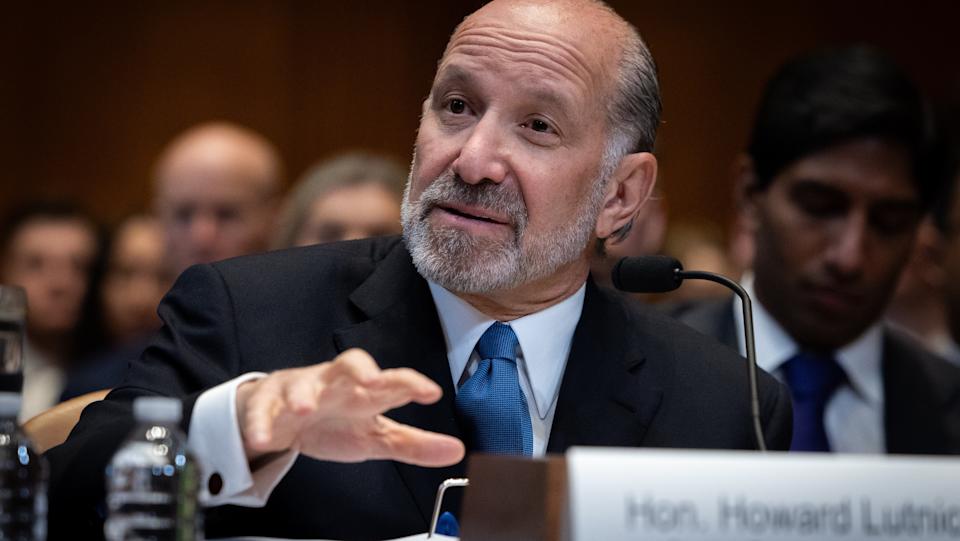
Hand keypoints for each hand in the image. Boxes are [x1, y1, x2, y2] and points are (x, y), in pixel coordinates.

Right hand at [236, 348, 464, 466]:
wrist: (283, 417)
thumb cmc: (334, 420)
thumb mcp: (375, 436)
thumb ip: (413, 444)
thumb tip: (456, 451)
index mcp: (364, 391)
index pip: (391, 380)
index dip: (410, 383)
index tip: (430, 392)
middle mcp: (334, 383)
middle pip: (348, 364)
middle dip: (359, 369)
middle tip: (370, 382)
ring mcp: (300, 390)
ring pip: (301, 383)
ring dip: (302, 393)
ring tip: (304, 407)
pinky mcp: (268, 404)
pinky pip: (262, 411)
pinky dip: (260, 423)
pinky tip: (261, 437)